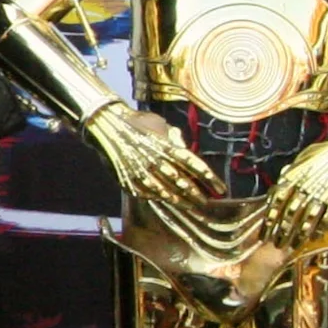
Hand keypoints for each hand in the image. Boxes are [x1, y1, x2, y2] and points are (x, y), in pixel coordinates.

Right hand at [83, 105, 218, 209]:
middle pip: (182, 182)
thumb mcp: (160, 124)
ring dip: (179, 200)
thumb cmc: (136, 122)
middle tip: (206, 202)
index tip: (221, 189)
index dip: (210, 179)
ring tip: (190, 206)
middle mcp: (156, 162)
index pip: (195, 165)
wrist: (105, 125)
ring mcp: (141, 173)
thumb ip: (174, 138)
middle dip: (196, 194)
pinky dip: (157, 198)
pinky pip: (146, 193)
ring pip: (165, 192)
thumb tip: (184, 149)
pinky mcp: (128, 180)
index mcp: (167, 146)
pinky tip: (166, 200)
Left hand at [262, 134, 327, 249]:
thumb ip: (290, 173)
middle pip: (290, 216)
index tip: (265, 234)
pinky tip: (313, 237)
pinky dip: (319, 230)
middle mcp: (306, 188)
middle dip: (282, 233)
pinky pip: (326, 220)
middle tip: (277, 244)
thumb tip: (279, 185)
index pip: (276, 203)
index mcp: (294, 177)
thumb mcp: (304, 158)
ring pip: (307, 221)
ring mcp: (323, 196)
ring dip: (298, 236)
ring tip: (292, 246)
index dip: (270, 221)